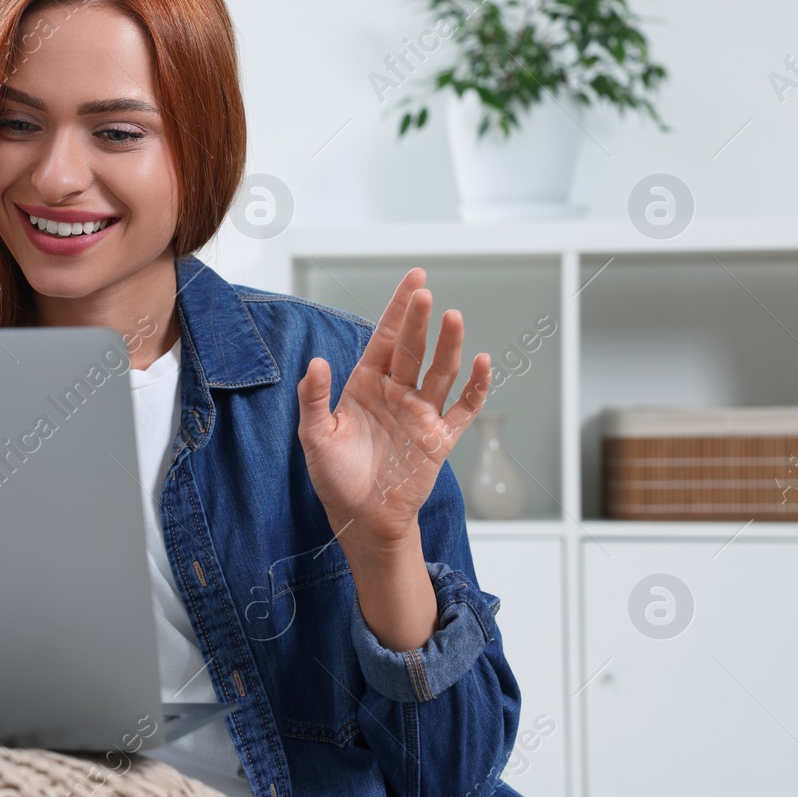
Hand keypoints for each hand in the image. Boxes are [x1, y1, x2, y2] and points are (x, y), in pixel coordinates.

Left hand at [296, 268, 491, 551]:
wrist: (362, 518)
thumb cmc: (336, 476)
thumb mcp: (315, 436)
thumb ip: (314, 398)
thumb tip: (315, 362)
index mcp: (366, 385)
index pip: (385, 338)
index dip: (399, 309)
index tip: (415, 278)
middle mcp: (397, 392)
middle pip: (412, 348)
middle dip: (418, 320)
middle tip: (424, 294)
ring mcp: (421, 413)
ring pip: (440, 371)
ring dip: (448, 346)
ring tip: (453, 317)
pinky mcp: (440, 438)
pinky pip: (463, 408)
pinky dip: (475, 387)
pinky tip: (482, 363)